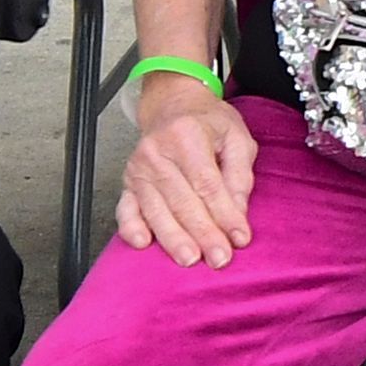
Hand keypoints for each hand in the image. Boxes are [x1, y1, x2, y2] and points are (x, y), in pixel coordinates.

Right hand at [114, 75, 260, 266]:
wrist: (172, 106)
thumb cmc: (208, 123)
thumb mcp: (237, 137)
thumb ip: (240, 175)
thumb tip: (238, 214)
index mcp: (187, 135)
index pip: (207, 183)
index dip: (224, 214)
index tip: (239, 238)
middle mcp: (157, 152)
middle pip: (182, 200)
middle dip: (202, 233)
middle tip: (219, 258)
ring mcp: (138, 168)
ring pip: (156, 209)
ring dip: (173, 238)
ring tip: (189, 259)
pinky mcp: (127, 182)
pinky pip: (126, 208)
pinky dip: (131, 228)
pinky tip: (143, 243)